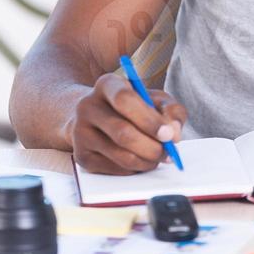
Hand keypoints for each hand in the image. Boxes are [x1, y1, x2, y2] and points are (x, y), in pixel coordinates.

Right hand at [67, 73, 187, 174]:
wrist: (96, 118)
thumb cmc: (132, 107)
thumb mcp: (154, 99)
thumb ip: (170, 110)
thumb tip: (174, 133)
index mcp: (107, 84)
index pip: (124, 99)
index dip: (148, 119)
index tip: (168, 134)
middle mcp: (88, 106)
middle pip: (122, 132)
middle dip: (151, 146)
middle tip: (169, 152)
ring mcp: (80, 132)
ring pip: (120, 154)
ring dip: (146, 161)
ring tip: (158, 157)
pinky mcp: (81, 156)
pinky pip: (113, 169)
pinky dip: (134, 169)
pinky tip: (141, 160)